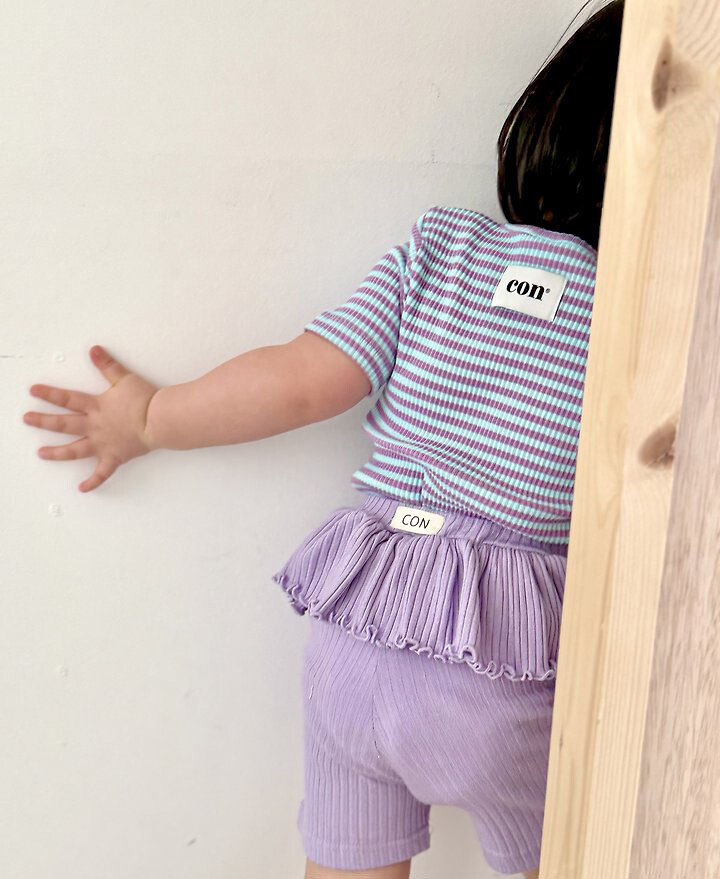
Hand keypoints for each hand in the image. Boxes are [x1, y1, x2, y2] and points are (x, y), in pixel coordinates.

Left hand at [22, 345, 159, 492]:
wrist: (158, 420)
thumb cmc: (145, 400)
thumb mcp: (124, 378)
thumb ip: (107, 365)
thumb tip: (94, 350)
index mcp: (96, 407)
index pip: (67, 399)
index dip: (49, 394)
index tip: (33, 392)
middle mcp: (94, 426)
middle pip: (64, 424)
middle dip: (43, 422)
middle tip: (27, 419)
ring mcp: (103, 444)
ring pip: (75, 450)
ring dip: (57, 453)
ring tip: (42, 454)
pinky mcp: (115, 457)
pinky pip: (102, 473)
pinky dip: (93, 482)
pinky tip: (83, 488)